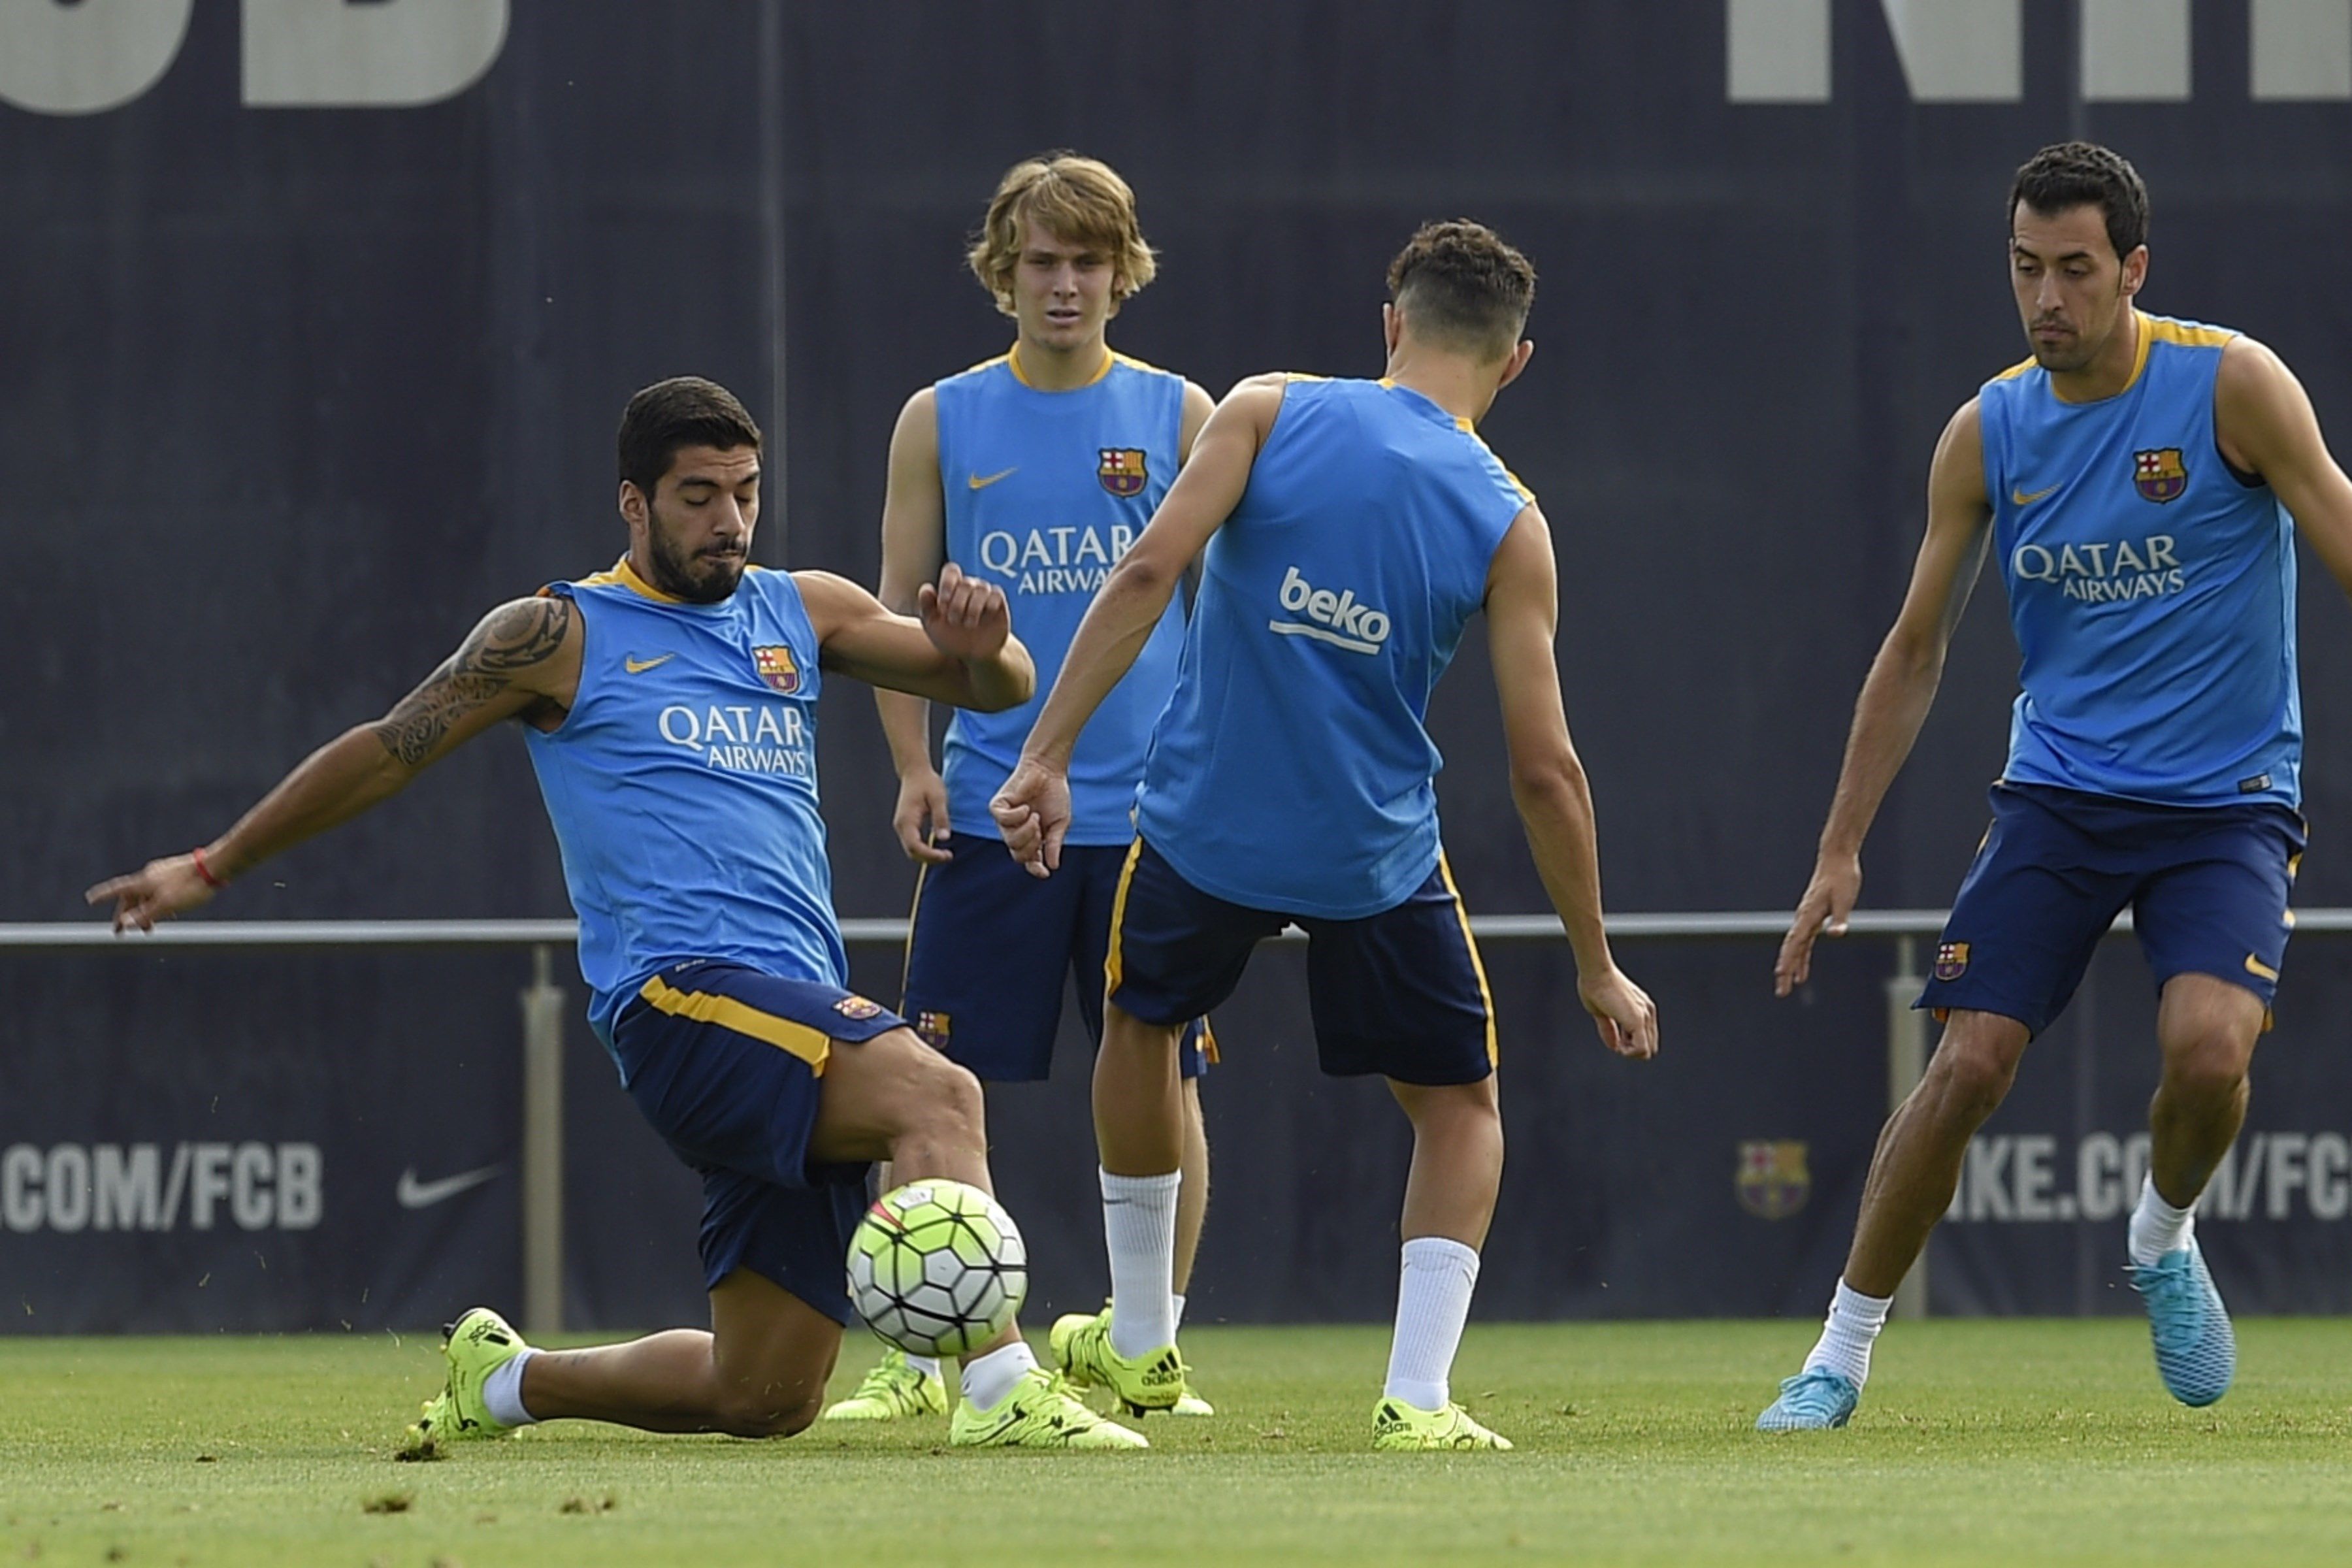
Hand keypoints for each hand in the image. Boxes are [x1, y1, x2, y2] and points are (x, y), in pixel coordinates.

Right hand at [86, 853, 218, 932]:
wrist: (217, 867)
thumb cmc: (191, 887)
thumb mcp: (166, 905)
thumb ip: (144, 915)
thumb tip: (124, 923)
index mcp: (143, 881)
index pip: (116, 890)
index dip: (103, 896)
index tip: (90, 899)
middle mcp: (150, 874)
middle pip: (132, 896)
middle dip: (126, 914)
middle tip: (120, 931)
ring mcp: (164, 872)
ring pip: (148, 894)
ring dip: (146, 911)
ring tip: (150, 928)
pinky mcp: (177, 873)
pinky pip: (161, 890)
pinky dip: (159, 903)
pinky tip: (171, 911)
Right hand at [893, 768, 953, 864]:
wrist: (915, 772)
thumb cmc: (927, 783)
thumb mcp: (938, 798)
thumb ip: (941, 817)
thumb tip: (944, 838)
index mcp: (907, 819)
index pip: (915, 846)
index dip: (930, 855)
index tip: (946, 855)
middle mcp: (901, 825)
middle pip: (912, 852)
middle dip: (930, 858)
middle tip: (948, 856)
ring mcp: (901, 826)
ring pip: (911, 850)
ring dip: (927, 856)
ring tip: (945, 854)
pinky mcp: (906, 825)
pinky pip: (913, 843)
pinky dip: (924, 849)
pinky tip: (937, 848)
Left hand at [918, 561, 1009, 664]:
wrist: (971, 655)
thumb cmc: (950, 637)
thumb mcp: (933, 626)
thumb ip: (927, 607)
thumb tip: (927, 588)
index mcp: (952, 588)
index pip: (952, 571)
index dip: (947, 584)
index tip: (942, 606)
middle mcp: (970, 587)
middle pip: (966, 582)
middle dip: (957, 603)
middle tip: (953, 621)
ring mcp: (985, 595)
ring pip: (982, 588)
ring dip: (972, 607)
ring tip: (968, 625)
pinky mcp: (999, 604)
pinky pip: (996, 595)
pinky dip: (989, 606)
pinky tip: (983, 619)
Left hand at [989, 756, 1070, 877]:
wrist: (1048, 770)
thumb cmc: (1055, 795)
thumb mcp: (1060, 823)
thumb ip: (1054, 843)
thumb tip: (1053, 866)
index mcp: (1032, 838)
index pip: (1029, 861)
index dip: (1036, 869)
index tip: (1044, 873)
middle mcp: (1016, 832)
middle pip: (1018, 855)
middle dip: (1031, 846)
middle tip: (1040, 830)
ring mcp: (1005, 821)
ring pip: (1010, 841)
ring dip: (1026, 831)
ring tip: (1034, 816)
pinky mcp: (997, 807)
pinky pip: (1002, 820)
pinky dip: (1016, 816)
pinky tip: (1025, 807)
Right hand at [1579, 966, 1658, 1059]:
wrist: (1595, 972)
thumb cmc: (1594, 986)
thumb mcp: (1603, 1012)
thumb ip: (1610, 1030)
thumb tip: (1613, 1047)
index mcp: (1642, 1008)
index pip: (1646, 1038)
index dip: (1630, 1044)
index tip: (1615, 1038)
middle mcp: (1648, 1012)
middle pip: (1650, 1047)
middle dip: (1632, 1050)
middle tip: (1616, 1042)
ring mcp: (1645, 1015)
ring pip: (1647, 1051)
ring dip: (1630, 1052)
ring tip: (1616, 1041)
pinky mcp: (1637, 1020)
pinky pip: (1641, 1049)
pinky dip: (1628, 1052)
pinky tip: (1617, 1044)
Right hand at [1774, 852, 1861, 995]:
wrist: (1836, 860)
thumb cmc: (1842, 878)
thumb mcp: (1845, 899)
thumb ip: (1840, 918)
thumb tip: (1836, 934)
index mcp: (1808, 915)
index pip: (1795, 942)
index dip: (1788, 960)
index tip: (1782, 975)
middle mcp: (1803, 919)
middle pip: (1790, 949)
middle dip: (1785, 970)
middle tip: (1781, 991)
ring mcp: (1807, 919)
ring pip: (1795, 948)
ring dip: (1791, 967)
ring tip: (1787, 986)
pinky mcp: (1813, 919)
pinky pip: (1804, 943)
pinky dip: (1802, 958)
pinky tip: (1803, 973)